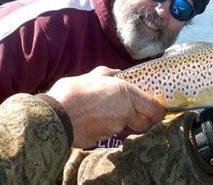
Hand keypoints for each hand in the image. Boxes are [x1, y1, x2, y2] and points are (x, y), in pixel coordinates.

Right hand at [47, 66, 165, 148]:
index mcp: (126, 94)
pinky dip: (104, 126)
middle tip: (134, 111)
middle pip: (143, 123)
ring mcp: (113, 129)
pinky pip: (108, 132)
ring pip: (124, 126)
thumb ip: (108, 74)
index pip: (154, 109)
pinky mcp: (101, 139)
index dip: (158, 111)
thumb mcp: (92, 76)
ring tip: (101, 110)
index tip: (157, 110)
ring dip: (118, 120)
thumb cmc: (73, 92)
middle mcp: (124, 114)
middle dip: (142, 119)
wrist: (55, 116)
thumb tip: (116, 73)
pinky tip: (91, 118)